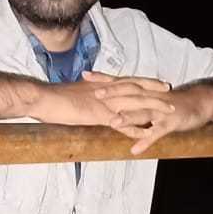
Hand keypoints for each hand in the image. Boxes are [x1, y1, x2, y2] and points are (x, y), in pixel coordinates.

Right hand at [37, 71, 173, 130]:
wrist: (43, 99)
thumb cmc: (52, 98)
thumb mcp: (73, 93)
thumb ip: (85, 94)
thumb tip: (88, 95)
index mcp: (100, 84)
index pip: (127, 80)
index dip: (143, 81)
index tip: (157, 82)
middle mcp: (106, 91)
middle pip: (136, 87)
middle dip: (154, 89)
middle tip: (169, 90)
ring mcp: (104, 103)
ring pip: (135, 103)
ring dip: (153, 106)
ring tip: (168, 111)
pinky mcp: (99, 116)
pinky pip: (122, 122)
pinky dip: (135, 128)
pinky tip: (146, 134)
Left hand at [86, 74, 212, 153]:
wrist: (201, 102)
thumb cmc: (173, 101)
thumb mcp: (152, 97)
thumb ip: (134, 98)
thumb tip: (114, 101)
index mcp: (144, 90)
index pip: (121, 81)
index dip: (104, 79)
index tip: (85, 75)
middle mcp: (150, 97)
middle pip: (130, 93)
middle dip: (113, 94)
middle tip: (94, 95)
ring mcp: (160, 110)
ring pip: (143, 112)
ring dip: (128, 117)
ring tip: (112, 122)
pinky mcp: (171, 122)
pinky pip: (157, 132)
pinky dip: (146, 140)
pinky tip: (135, 150)